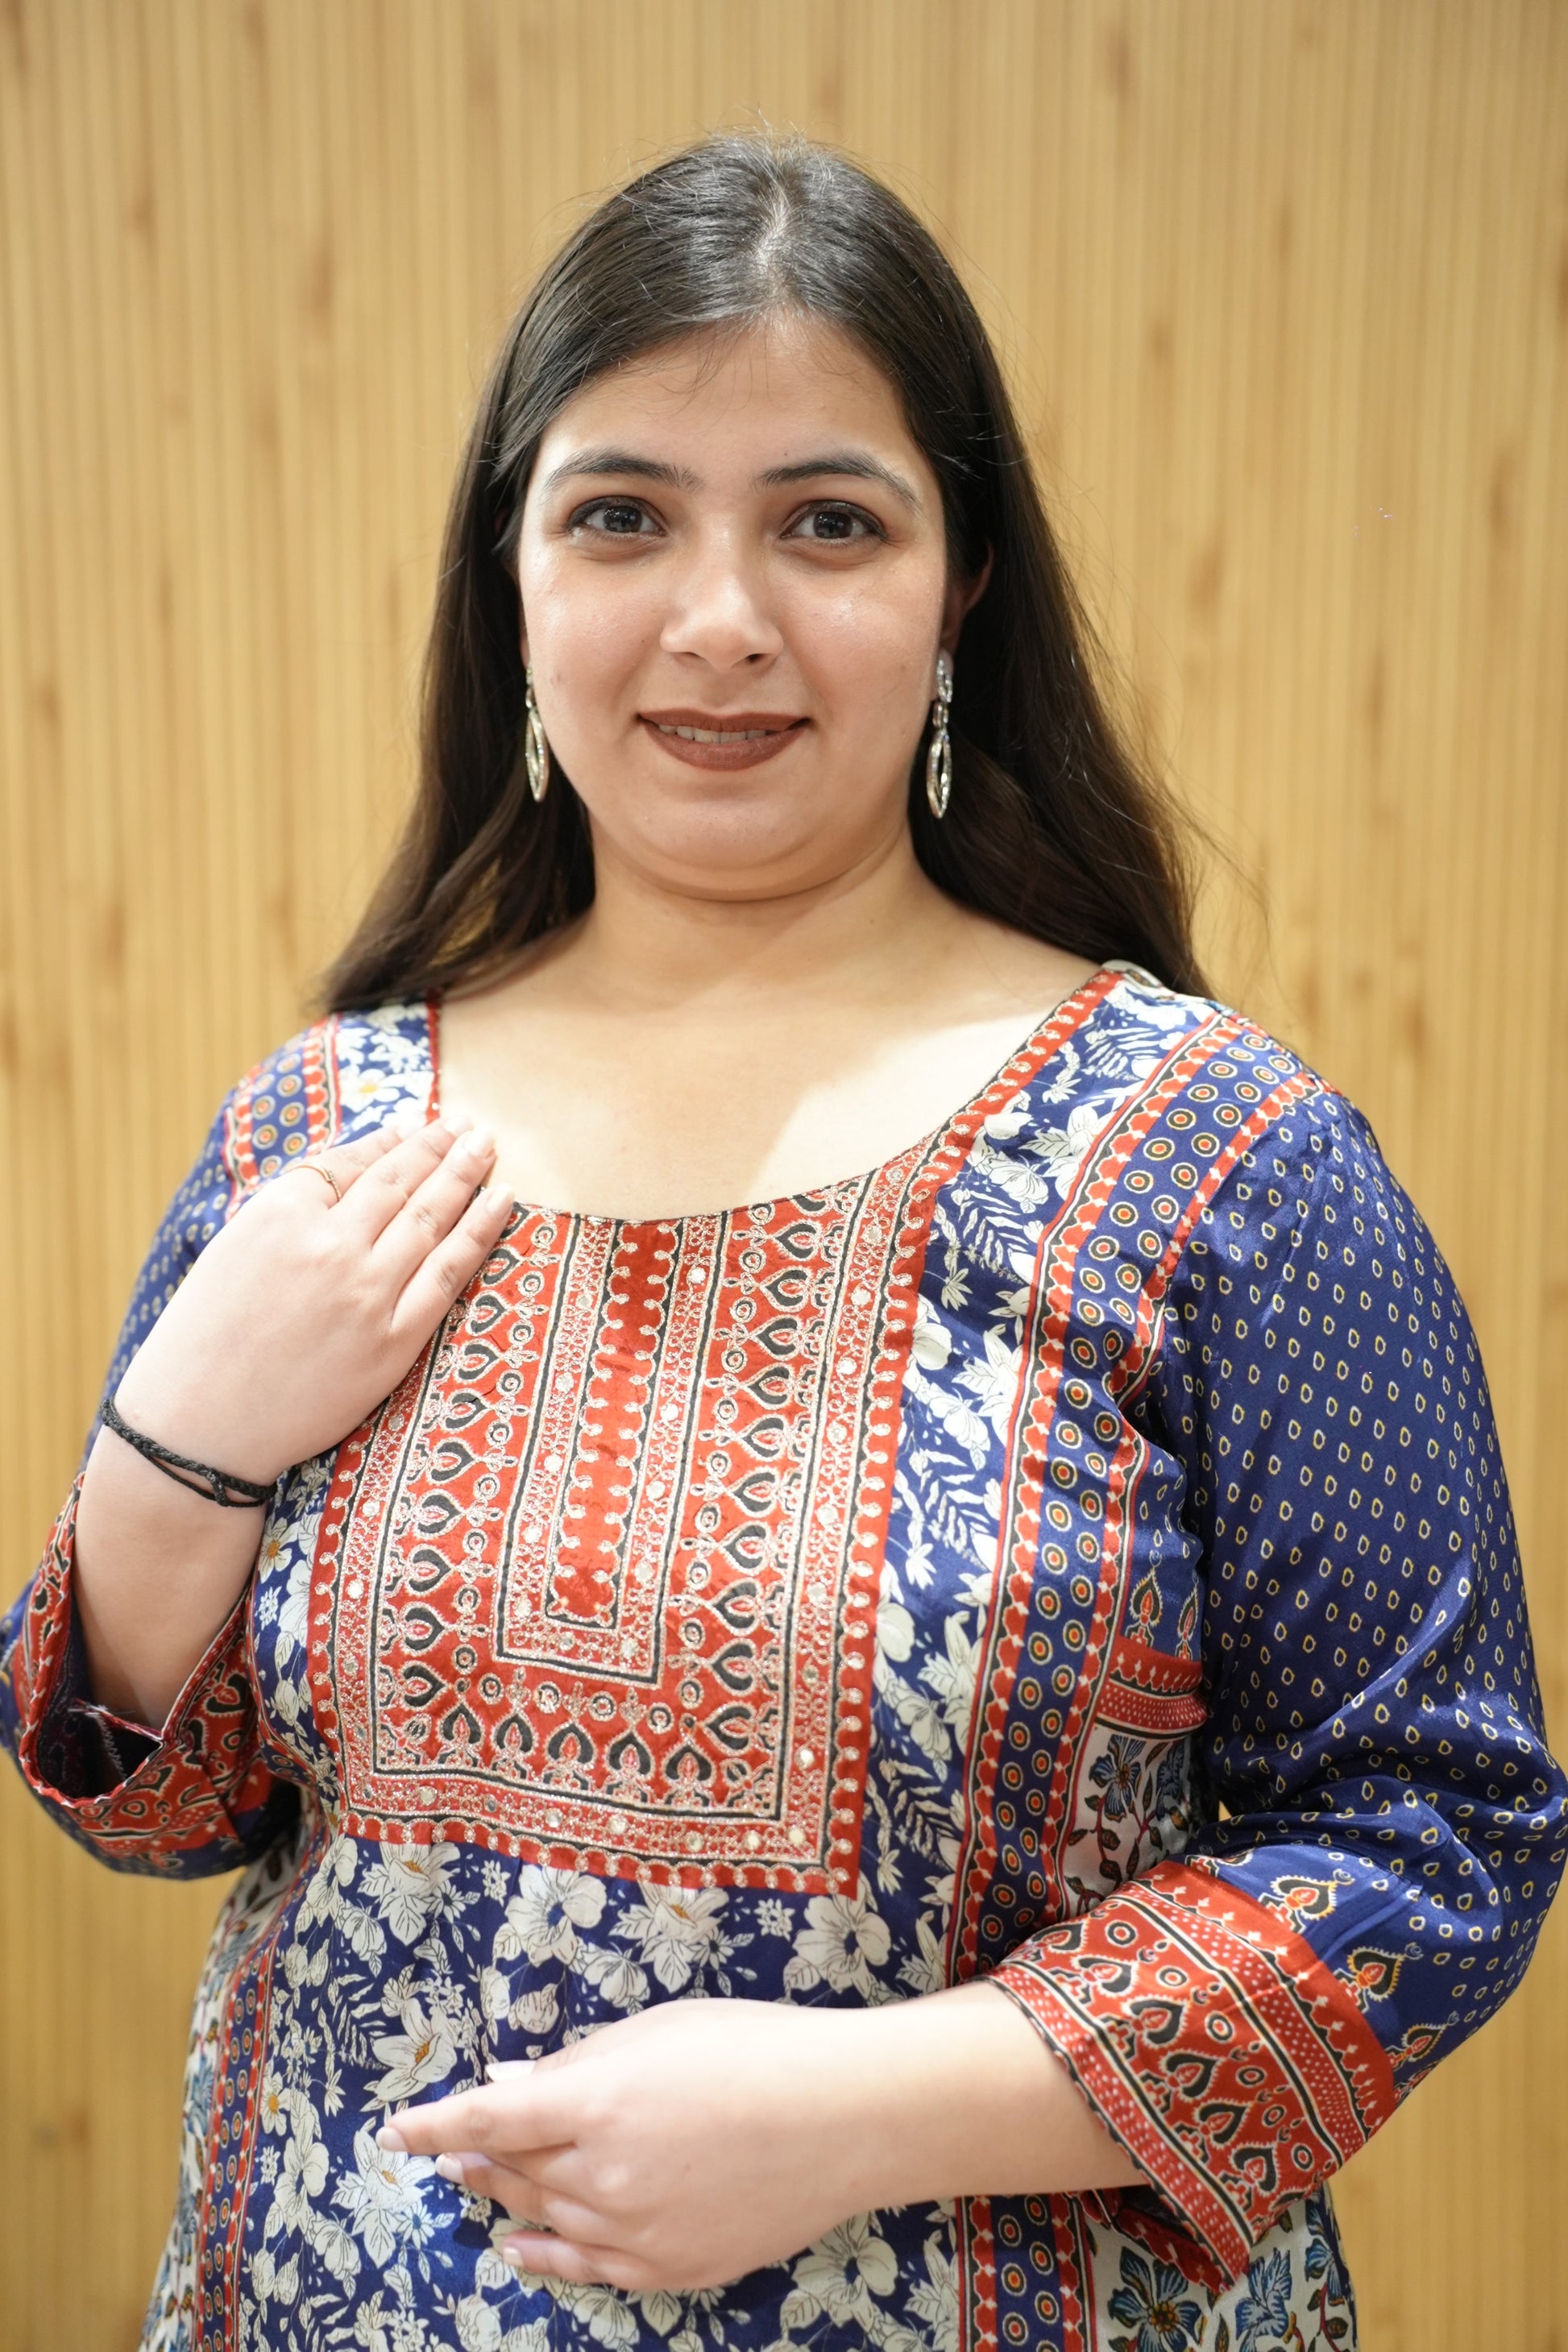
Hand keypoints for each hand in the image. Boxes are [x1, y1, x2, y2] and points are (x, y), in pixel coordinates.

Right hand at [113, 1115, 512, 1481]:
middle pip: (398, 1182)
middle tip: (466, 1125)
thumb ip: (290, 1206)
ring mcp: (365, 1293)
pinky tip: (501, 1199)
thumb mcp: (230, 1250)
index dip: (390, 1144)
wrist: (198, 1430)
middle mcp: (327, 1246)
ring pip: (430, 1217)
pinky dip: (480, 1230)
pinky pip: (449, 1273)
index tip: (415, 1129)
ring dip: (464, 1174)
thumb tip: (354, 1164)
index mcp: (278, 1215)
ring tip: (486, 1145)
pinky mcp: (392, 1341)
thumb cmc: (204, 1340)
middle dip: (437, 1146)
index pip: (350, 1163)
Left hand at [378, 1999, 885, 2293]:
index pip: (485, 2119)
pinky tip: (517, 2250)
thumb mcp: (660, 2030)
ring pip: (545, 2217)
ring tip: (478, 2187)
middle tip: (451, 2150)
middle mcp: (602, 2174)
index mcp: (596, 2101)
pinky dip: (543, 2259)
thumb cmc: (756, 2048)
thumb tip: (513, 2087)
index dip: (433, 2125)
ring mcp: (634, 2231)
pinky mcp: (669, 2269)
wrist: (846, 2118)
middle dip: (474, 2158)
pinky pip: (586, 2270)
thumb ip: (579, 2063)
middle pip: (513, 2170)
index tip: (393, 2130)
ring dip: (505, 2199)